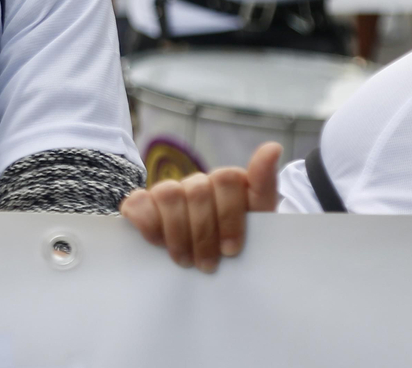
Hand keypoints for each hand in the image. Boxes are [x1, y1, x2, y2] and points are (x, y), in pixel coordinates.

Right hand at [119, 142, 280, 272]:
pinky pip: (138, 203)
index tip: (232, 249)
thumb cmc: (234, 242)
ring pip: (169, 194)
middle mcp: (197, 183)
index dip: (228, 216)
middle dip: (203, 233)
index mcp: (227, 183)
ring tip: (185, 260)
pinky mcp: (142, 203)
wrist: (206, 264)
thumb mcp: (258, 221)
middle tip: (208, 265)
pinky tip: (158, 243)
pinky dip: (148, 224)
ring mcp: (168, 191)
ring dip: (177, 233)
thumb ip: (264, 186)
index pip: (226, 179)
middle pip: (197, 191)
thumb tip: (273, 147)